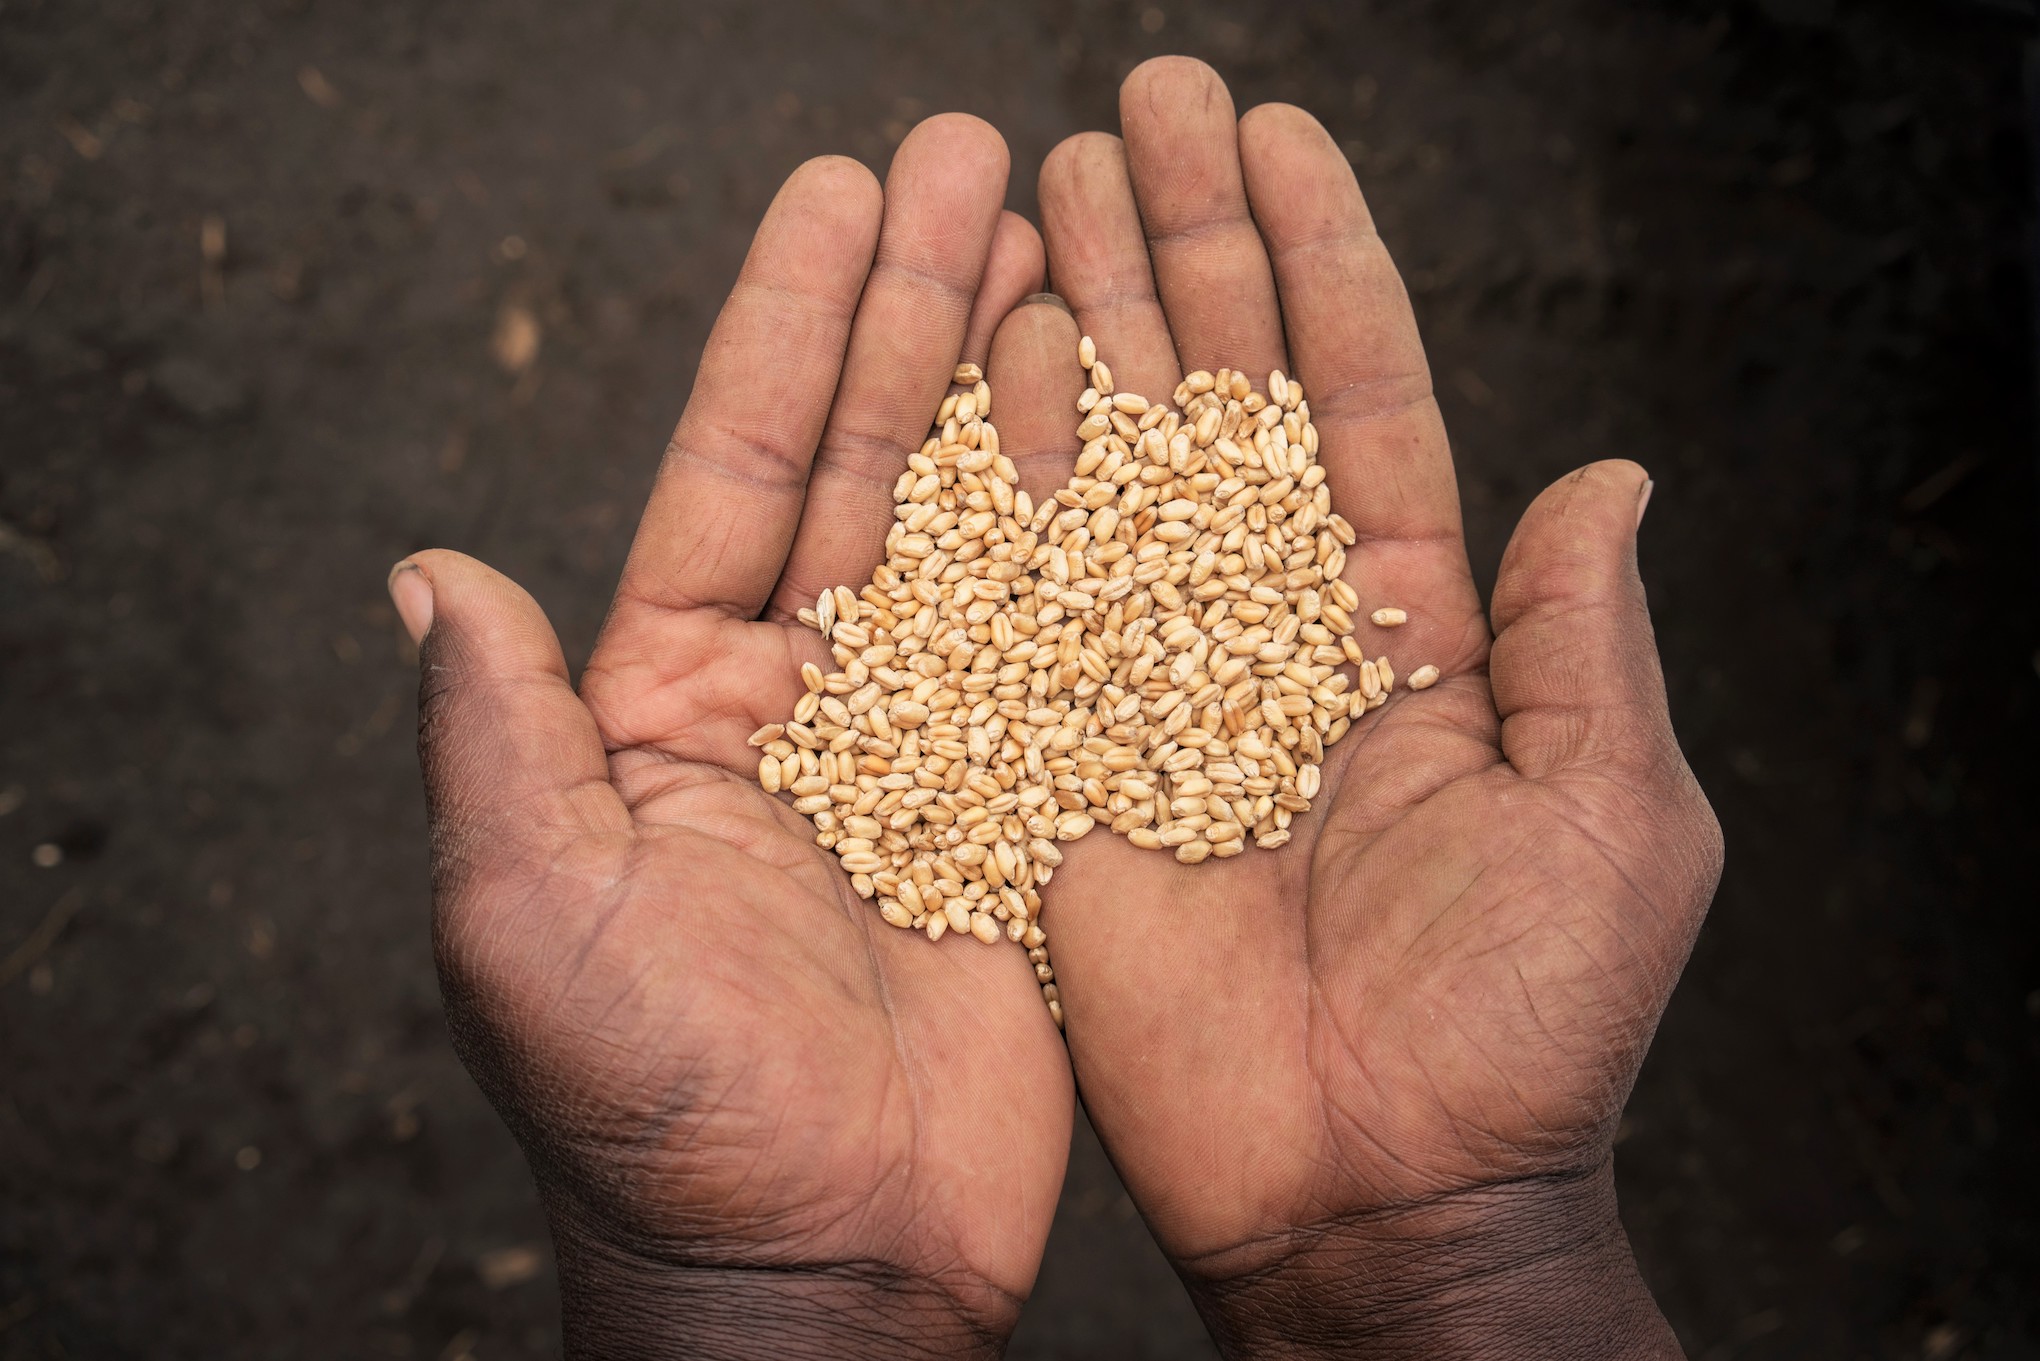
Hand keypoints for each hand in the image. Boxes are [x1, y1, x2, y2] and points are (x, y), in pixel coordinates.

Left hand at [389, 117, 1072, 1359]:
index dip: (791, 328)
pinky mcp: (1021, 812)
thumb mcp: (537, 924)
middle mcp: (796, 706)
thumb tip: (428, 575)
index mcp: (669, 708)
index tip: (846, 191)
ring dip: (1011, 387)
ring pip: (973, 535)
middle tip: (977, 159)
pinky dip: (1100, 535)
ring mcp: (920, 752)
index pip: (735, 474)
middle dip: (916, 310)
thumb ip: (495, 742)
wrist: (816, 1272)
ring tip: (1061, 243)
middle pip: (862, 467)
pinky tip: (1136, 427)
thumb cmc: (659, 1120)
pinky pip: (1066, 649)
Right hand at [1008, 59, 1723, 1356]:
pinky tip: (980, 351)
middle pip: (1221, 401)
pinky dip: (999, 474)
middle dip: (1183, 248)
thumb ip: (1585, 643)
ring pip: (1110, 469)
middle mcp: (1273, 636)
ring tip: (1047, 180)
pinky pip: (1022, 597)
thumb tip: (1613, 479)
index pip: (1354, 405)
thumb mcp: (1609, 820)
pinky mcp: (1059, 760)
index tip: (1273, 133)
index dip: (1316, 266)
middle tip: (1135, 107)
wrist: (1369, 1194)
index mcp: (1411, 635)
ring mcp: (1156, 690)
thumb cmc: (1515, 1028)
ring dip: (1084, 318)